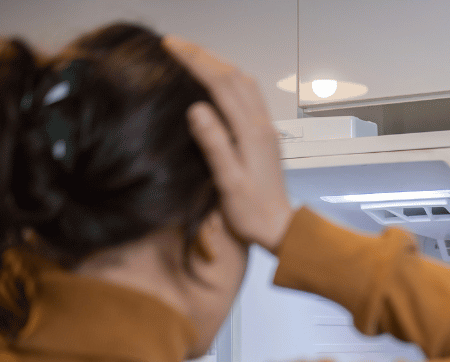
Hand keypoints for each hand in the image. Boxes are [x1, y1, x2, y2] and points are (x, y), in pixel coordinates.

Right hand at [162, 35, 293, 251]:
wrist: (280, 229)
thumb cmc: (252, 213)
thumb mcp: (228, 182)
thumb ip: (214, 145)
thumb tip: (196, 108)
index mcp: (250, 133)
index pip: (221, 84)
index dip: (195, 61)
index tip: (170, 46)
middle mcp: (262, 125)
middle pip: (233, 76)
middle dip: (204, 55)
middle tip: (174, 44)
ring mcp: (266, 129)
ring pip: (244, 83)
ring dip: (219, 64)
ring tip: (193, 56)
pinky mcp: (266, 137)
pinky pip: (250, 96)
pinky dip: (230, 80)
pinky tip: (218, 83)